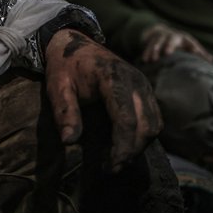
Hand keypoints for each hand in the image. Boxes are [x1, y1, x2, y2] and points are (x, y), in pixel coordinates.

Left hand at [44, 29, 162, 171]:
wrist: (75, 43)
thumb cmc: (65, 66)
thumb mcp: (57, 87)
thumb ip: (64, 112)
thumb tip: (69, 142)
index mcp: (112, 77)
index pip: (126, 119)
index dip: (121, 147)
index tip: (109, 167)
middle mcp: (135, 80)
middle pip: (146, 125)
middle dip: (131, 151)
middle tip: (112, 169)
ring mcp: (144, 84)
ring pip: (154, 124)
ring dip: (139, 146)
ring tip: (117, 160)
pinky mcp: (146, 90)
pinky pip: (154, 119)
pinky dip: (144, 136)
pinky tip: (125, 145)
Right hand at [140, 23, 212, 62]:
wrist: (160, 30)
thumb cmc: (179, 42)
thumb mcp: (189, 45)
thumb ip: (199, 52)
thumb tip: (211, 60)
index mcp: (184, 38)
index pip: (190, 42)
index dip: (192, 48)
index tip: (194, 53)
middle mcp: (172, 35)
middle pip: (171, 38)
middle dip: (169, 45)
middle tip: (167, 53)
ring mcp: (161, 36)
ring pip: (157, 41)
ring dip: (154, 50)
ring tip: (151, 60)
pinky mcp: (152, 38)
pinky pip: (148, 44)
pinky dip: (146, 51)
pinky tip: (144, 60)